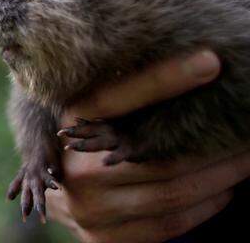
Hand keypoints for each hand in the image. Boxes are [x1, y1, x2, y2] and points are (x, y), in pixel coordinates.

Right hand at [46, 50, 249, 242]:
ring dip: (219, 177)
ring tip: (243, 160)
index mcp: (68, 127)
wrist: (55, 195)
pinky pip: (171, 223)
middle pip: (156, 156)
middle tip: (245, 130)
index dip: (161, 80)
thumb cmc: (85, 143)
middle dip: (212, 144)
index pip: (115, 99)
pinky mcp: (106, 237)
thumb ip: (122, 95)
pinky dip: (206, 206)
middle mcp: (77, 169)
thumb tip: (181, 63)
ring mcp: (92, 208)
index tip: (209, 62)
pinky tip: (222, 190)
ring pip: (171, 193)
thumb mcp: (90, 111)